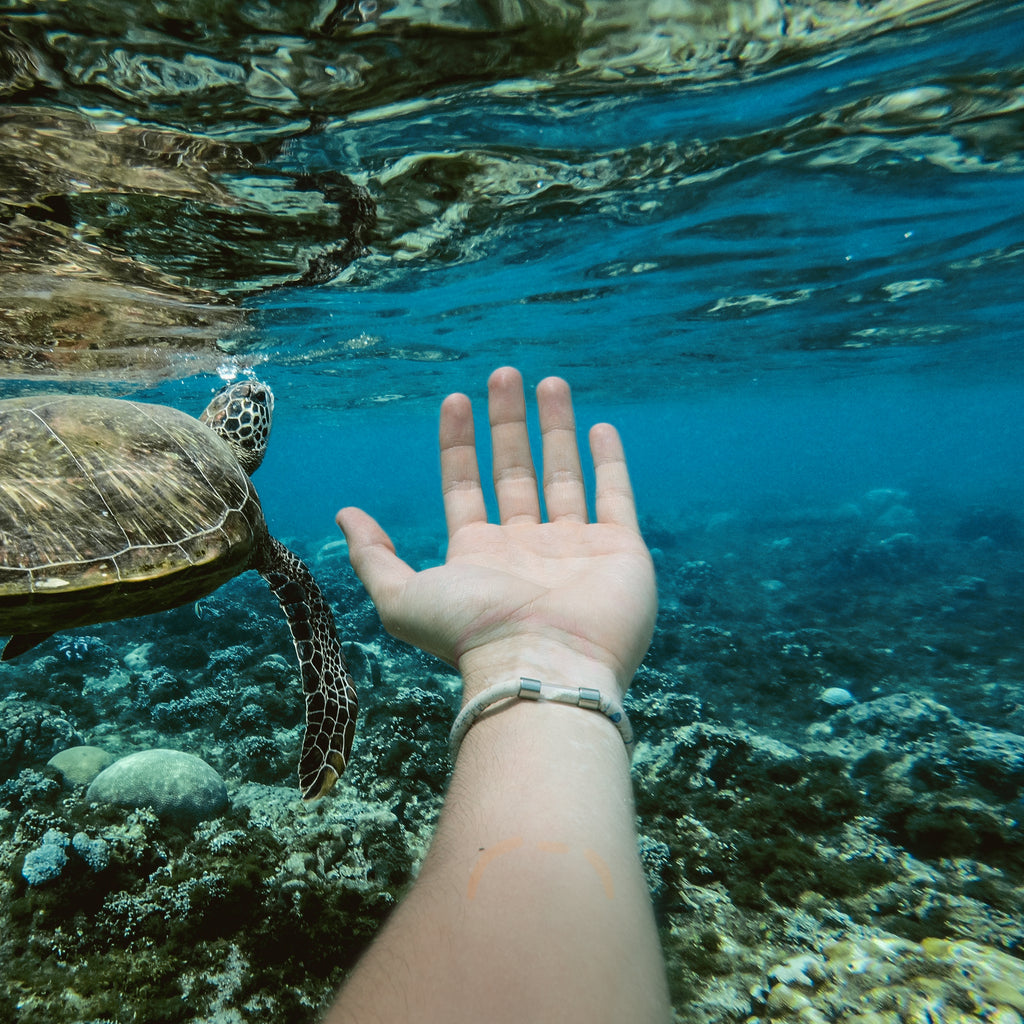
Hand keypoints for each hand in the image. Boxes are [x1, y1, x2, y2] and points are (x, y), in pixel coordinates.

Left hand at [335, 367, 656, 701]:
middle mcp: (526, 548)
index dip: (458, 445)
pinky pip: (616, 496)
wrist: (544, 666)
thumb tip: (345, 514)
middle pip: (514, 471)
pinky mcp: (620, 550)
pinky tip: (599, 427)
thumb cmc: (472, 634)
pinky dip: (610, 462)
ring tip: (549, 382)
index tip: (455, 400)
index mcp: (479, 554)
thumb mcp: (402, 598)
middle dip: (507, 423)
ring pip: (563, 475)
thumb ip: (373, 557)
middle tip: (504, 374)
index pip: (465, 486)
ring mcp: (575, 548)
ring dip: (555, 428)